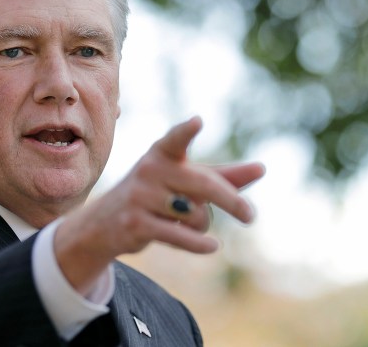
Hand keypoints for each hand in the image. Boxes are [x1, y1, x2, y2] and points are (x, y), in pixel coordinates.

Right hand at [53, 117, 264, 294]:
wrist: (105, 222)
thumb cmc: (156, 194)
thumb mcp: (185, 180)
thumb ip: (222, 175)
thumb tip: (262, 168)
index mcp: (162, 153)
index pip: (175, 139)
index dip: (186, 131)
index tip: (197, 121)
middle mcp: (149, 170)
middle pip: (203, 185)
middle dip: (231, 201)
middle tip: (250, 216)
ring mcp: (141, 197)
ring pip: (195, 214)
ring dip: (202, 224)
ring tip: (188, 222)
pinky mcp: (136, 223)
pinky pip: (180, 235)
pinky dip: (200, 243)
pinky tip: (212, 247)